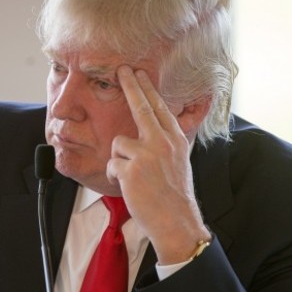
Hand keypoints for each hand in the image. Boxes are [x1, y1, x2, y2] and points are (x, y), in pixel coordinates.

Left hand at [106, 65, 210, 264]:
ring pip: (118, 143)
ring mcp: (147, 155)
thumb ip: (167, 142)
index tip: (138, 73)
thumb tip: (153, 126)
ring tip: (133, 177)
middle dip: (130, 85)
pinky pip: (112, 164)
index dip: (147, 88)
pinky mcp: (131, 171)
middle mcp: (162, 143)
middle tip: (122, 70)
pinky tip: (129, 187)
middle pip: (141, 107)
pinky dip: (115, 176)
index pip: (159, 107)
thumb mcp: (179, 161)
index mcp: (175, 140)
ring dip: (119, 160)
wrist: (177, 221)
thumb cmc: (175, 194)